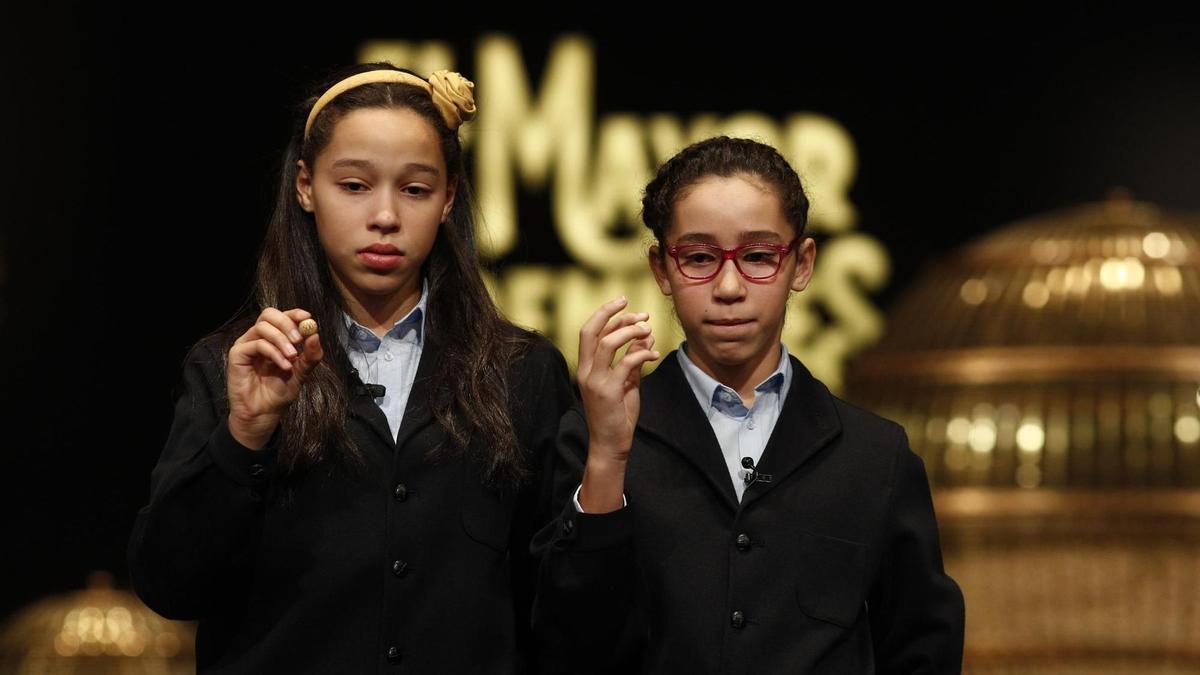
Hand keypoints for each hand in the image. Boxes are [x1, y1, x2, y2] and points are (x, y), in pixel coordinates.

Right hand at [226, 307, 323, 448]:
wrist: (264, 414)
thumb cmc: (279, 393)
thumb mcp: (301, 372)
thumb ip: (310, 356)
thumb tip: (315, 334)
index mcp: (273, 339)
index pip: (282, 316)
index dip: (294, 314)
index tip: (308, 318)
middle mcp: (258, 338)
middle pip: (268, 314)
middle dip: (287, 323)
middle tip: (299, 340)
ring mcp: (246, 345)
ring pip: (262, 327)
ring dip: (282, 340)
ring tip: (292, 358)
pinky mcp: (237, 355)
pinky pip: (256, 344)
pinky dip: (273, 352)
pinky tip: (285, 366)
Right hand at [576, 297, 659, 510]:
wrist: (610, 444)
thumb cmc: (617, 414)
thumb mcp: (626, 382)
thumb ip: (633, 359)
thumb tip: (646, 335)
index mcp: (586, 367)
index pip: (589, 332)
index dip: (605, 314)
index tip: (624, 303)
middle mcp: (586, 372)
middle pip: (591, 331)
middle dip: (610, 313)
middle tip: (631, 304)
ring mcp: (595, 381)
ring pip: (608, 343)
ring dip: (630, 331)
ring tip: (647, 329)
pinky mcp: (608, 392)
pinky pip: (626, 363)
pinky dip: (642, 353)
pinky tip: (654, 354)